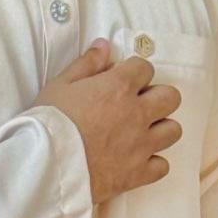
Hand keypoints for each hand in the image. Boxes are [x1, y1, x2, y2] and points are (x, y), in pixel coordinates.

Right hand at [35, 38, 183, 201]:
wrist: (45, 165)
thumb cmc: (49, 122)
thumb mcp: (60, 85)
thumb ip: (87, 64)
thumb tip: (104, 45)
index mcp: (119, 87)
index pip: (145, 68)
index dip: (134, 72)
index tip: (123, 80)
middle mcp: (137, 113)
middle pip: (171, 97)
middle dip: (157, 97)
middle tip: (138, 104)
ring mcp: (141, 145)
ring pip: (173, 131)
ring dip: (160, 128)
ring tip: (141, 131)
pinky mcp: (138, 173)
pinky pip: (162, 166)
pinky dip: (153, 163)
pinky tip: (137, 159)